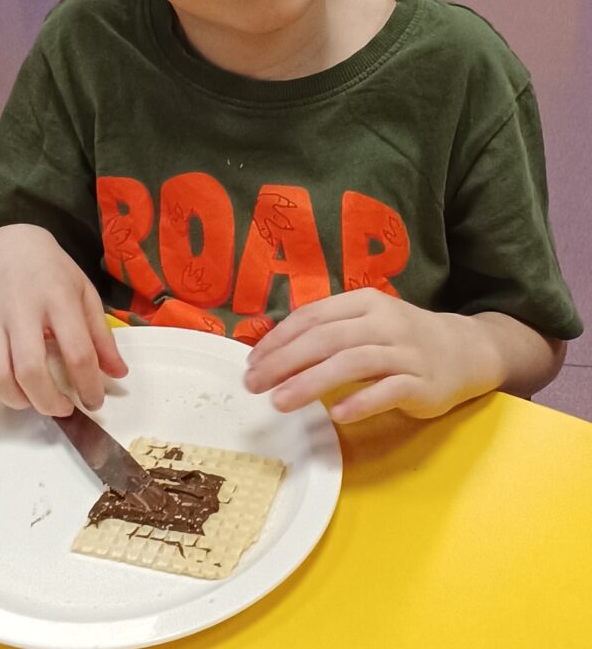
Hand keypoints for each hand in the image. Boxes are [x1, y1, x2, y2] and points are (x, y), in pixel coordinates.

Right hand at [0, 224, 127, 415]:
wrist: (10, 239)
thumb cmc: (52, 269)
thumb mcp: (84, 293)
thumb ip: (101, 335)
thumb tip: (118, 374)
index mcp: (59, 299)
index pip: (77, 352)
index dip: (89, 386)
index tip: (94, 401)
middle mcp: (22, 308)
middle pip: (31, 370)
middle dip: (49, 402)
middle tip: (62, 408)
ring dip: (15, 398)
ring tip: (31, 399)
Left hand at [243, 289, 503, 422]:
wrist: (466, 350)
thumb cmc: (403, 339)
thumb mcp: (368, 322)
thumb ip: (329, 331)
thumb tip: (273, 351)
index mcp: (364, 302)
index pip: (313, 316)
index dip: (279, 339)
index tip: (252, 362)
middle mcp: (384, 322)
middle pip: (326, 338)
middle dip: (284, 361)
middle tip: (254, 384)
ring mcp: (405, 352)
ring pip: (352, 363)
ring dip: (311, 382)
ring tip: (280, 402)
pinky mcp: (422, 382)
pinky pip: (388, 390)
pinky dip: (361, 401)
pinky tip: (337, 416)